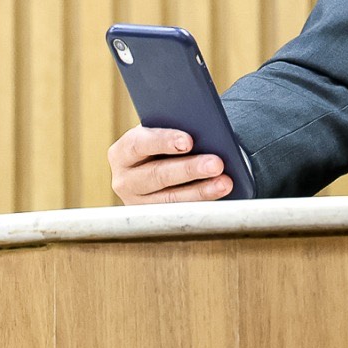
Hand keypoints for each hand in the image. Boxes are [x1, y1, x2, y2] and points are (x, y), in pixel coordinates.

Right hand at [108, 125, 235, 203]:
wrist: (154, 163)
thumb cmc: (162, 143)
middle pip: (157, 175)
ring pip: (170, 198)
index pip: (140, 144)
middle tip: (216, 164)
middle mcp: (124, 179)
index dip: (164, 142)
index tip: (188, 142)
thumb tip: (205, 134)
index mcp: (123, 151)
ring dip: (200, 191)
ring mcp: (136, 202)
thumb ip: (175, 130)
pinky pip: (178, 212)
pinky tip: (218, 195)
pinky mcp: (153, 216)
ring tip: (224, 183)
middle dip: (189, 169)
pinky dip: (200, 203)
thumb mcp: (161, 133)